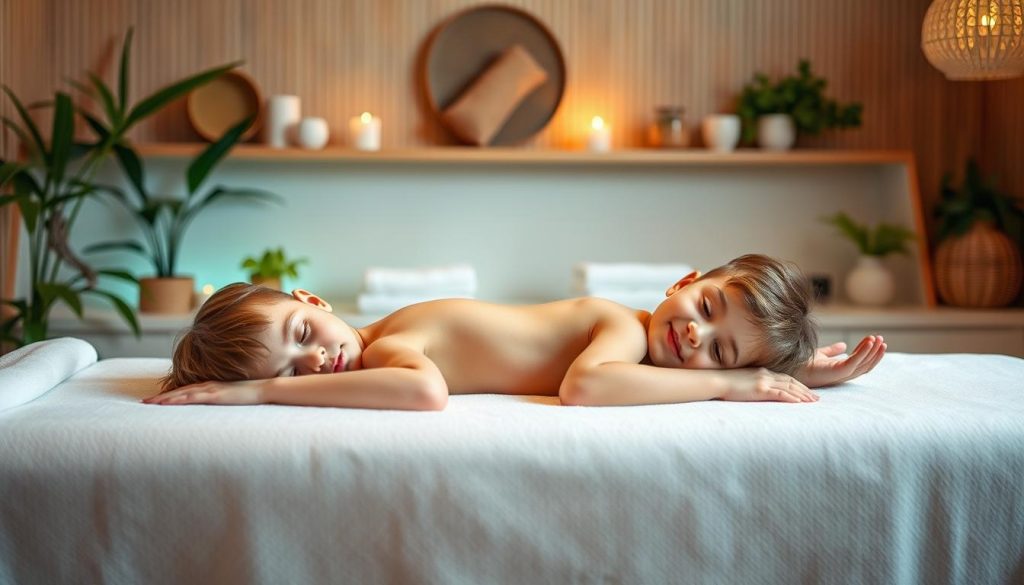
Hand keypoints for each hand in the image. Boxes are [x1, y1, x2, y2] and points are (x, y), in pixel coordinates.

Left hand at [142, 379, 267, 405]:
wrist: (264, 389)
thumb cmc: (251, 395)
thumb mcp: (233, 398)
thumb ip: (223, 400)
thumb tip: (218, 407)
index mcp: (211, 387)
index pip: (186, 390)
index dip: (170, 395)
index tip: (157, 400)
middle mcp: (207, 386)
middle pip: (179, 391)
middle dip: (161, 397)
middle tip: (144, 402)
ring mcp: (210, 389)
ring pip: (182, 393)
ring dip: (165, 398)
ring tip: (149, 403)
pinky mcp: (215, 395)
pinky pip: (192, 397)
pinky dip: (178, 399)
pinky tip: (168, 403)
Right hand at [718, 368, 818, 402]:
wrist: (716, 380)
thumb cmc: (725, 383)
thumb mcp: (742, 380)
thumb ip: (752, 384)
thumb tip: (756, 391)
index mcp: (762, 372)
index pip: (785, 378)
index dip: (798, 385)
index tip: (806, 392)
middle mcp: (766, 374)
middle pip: (791, 381)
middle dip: (805, 390)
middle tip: (816, 398)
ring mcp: (764, 381)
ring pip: (789, 387)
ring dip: (803, 395)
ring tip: (812, 402)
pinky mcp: (760, 389)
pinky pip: (780, 393)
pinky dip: (792, 397)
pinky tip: (799, 403)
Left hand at [795, 335, 885, 387]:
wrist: (793, 366)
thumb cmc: (805, 363)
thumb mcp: (822, 354)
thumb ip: (832, 351)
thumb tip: (843, 345)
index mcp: (842, 370)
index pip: (860, 362)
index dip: (869, 352)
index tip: (875, 340)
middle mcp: (844, 374)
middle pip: (865, 364)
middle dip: (875, 352)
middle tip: (882, 339)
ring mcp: (841, 374)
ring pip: (863, 364)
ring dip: (873, 351)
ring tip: (879, 339)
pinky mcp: (838, 371)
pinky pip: (855, 362)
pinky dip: (863, 352)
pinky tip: (869, 342)